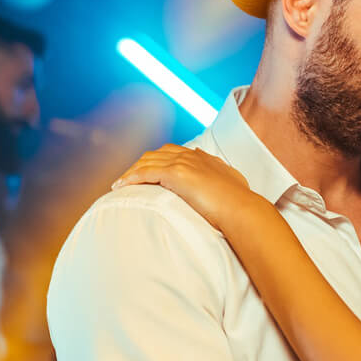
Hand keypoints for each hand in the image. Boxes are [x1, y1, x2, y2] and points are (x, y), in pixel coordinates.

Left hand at [113, 145, 252, 229]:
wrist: (241, 208)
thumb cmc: (240, 201)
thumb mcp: (232, 181)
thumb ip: (221, 172)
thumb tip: (219, 168)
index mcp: (203, 157)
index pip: (172, 152)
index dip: (157, 160)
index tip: (147, 171)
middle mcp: (191, 156)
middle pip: (156, 154)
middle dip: (140, 164)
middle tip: (128, 178)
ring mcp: (183, 163)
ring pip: (147, 162)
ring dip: (131, 172)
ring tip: (120, 184)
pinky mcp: (175, 174)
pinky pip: (145, 173)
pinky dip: (131, 178)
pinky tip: (121, 187)